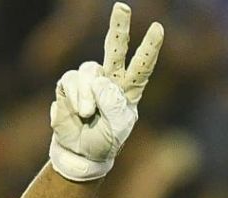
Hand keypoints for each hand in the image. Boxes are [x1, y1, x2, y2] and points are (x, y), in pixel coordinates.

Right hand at [49, 2, 163, 181]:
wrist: (81, 153)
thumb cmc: (104, 143)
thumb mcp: (116, 129)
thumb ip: (113, 106)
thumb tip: (100, 81)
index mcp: (128, 91)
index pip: (142, 66)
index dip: (149, 48)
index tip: (158, 29)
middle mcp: (110, 81)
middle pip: (116, 48)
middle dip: (119, 27)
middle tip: (122, 7)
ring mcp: (89, 81)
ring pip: (89, 72)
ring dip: (86, 96)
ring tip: (86, 114)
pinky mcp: (69, 86)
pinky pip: (70, 82)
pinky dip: (74, 97)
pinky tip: (77, 113)